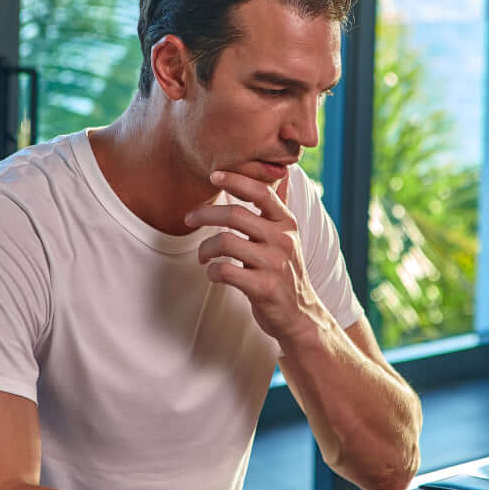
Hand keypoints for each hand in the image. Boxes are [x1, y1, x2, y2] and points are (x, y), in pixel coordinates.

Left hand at [184, 169, 319, 343]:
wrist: (299, 315)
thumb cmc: (284, 271)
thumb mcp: (287, 237)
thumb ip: (277, 209)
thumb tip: (284, 174)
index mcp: (287, 223)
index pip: (262, 192)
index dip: (236, 180)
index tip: (213, 175)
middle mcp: (282, 240)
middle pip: (235, 215)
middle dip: (205, 213)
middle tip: (188, 218)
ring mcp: (274, 264)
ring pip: (225, 242)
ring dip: (205, 248)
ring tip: (203, 256)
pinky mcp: (264, 288)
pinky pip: (225, 271)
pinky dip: (211, 270)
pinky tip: (213, 273)